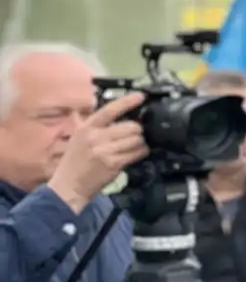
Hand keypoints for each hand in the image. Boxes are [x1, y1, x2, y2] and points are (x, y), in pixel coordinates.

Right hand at [47, 92, 147, 211]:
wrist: (69, 185)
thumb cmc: (75, 161)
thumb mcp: (79, 137)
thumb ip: (96, 125)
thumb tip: (118, 113)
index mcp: (87, 128)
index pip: (110, 110)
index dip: (127, 101)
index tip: (140, 96)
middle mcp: (95, 137)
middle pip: (131, 126)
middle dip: (137, 130)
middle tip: (134, 135)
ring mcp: (105, 150)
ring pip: (137, 139)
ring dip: (140, 142)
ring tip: (133, 146)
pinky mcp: (113, 163)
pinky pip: (137, 153)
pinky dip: (141, 152)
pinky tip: (135, 154)